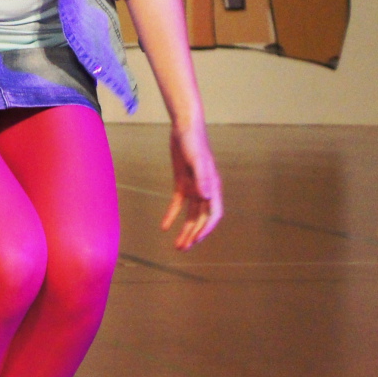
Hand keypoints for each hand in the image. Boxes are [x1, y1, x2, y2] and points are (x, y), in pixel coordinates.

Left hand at [161, 121, 222, 250]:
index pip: (213, 214)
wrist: (184, 127)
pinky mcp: (182, 183)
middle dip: (193, 235)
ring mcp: (194, 187)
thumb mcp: (196, 160)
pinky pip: (178, 204)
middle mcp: (205, 190)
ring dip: (185, 230)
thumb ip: (202, 178)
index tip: (196, 240)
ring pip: (191, 215)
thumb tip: (206, 197)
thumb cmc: (193, 141)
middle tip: (183, 248)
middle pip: (201, 218)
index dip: (206, 229)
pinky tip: (164, 226)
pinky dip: (172, 215)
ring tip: (177, 246)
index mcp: (212, 186)